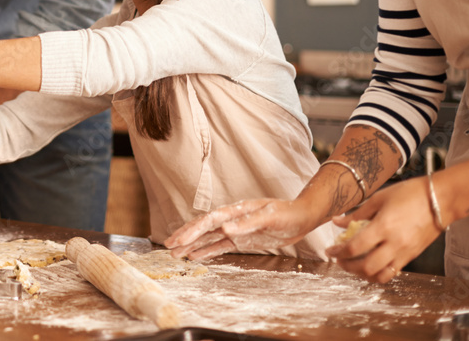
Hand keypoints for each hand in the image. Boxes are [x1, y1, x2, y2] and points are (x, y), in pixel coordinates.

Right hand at [164, 198, 316, 258]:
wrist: (301, 217)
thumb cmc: (287, 213)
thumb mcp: (269, 216)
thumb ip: (247, 222)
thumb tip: (225, 228)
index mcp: (236, 211)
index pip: (209, 220)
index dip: (193, 230)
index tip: (180, 240)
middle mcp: (231, 219)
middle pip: (203, 227)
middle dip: (185, 236)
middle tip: (168, 245)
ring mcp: (235, 229)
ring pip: (207, 238)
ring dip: (191, 244)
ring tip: (174, 253)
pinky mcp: (241, 239)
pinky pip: (219, 246)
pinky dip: (205, 251)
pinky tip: (194, 257)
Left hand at [326, 177, 441, 282]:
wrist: (441, 200)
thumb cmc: (410, 194)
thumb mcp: (379, 198)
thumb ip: (358, 213)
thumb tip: (337, 221)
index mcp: (383, 227)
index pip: (355, 247)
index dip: (339, 252)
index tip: (330, 251)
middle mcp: (394, 244)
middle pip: (366, 267)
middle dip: (348, 266)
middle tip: (339, 260)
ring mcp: (405, 253)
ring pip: (380, 275)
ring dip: (363, 274)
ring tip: (353, 265)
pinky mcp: (412, 256)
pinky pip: (393, 272)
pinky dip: (379, 272)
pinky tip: (371, 264)